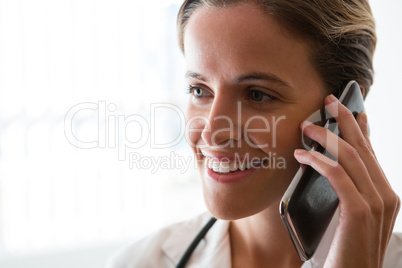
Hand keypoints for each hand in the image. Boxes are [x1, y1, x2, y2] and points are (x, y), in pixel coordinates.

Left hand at [293, 94, 399, 267]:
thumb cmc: (343, 249)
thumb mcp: (346, 214)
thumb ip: (344, 190)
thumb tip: (326, 164)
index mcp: (384, 194)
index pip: (371, 153)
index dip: (359, 128)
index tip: (348, 108)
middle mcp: (385, 195)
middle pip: (362, 147)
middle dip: (344, 120)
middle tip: (328, 101)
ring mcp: (376, 203)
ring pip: (350, 156)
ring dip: (326, 137)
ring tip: (306, 126)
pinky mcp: (359, 212)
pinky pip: (337, 175)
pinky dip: (319, 160)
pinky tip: (302, 155)